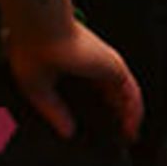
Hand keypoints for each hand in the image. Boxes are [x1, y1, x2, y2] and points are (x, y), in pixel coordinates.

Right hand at [5, 19, 141, 141]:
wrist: (39, 30)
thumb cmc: (32, 51)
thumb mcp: (40, 90)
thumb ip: (56, 111)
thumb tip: (67, 132)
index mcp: (79, 67)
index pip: (97, 92)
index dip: (102, 110)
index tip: (103, 128)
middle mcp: (96, 65)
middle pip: (116, 93)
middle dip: (121, 114)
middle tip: (122, 135)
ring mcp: (107, 65)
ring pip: (127, 94)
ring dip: (131, 115)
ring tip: (130, 135)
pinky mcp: (115, 66)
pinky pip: (131, 92)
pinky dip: (134, 110)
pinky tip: (131, 126)